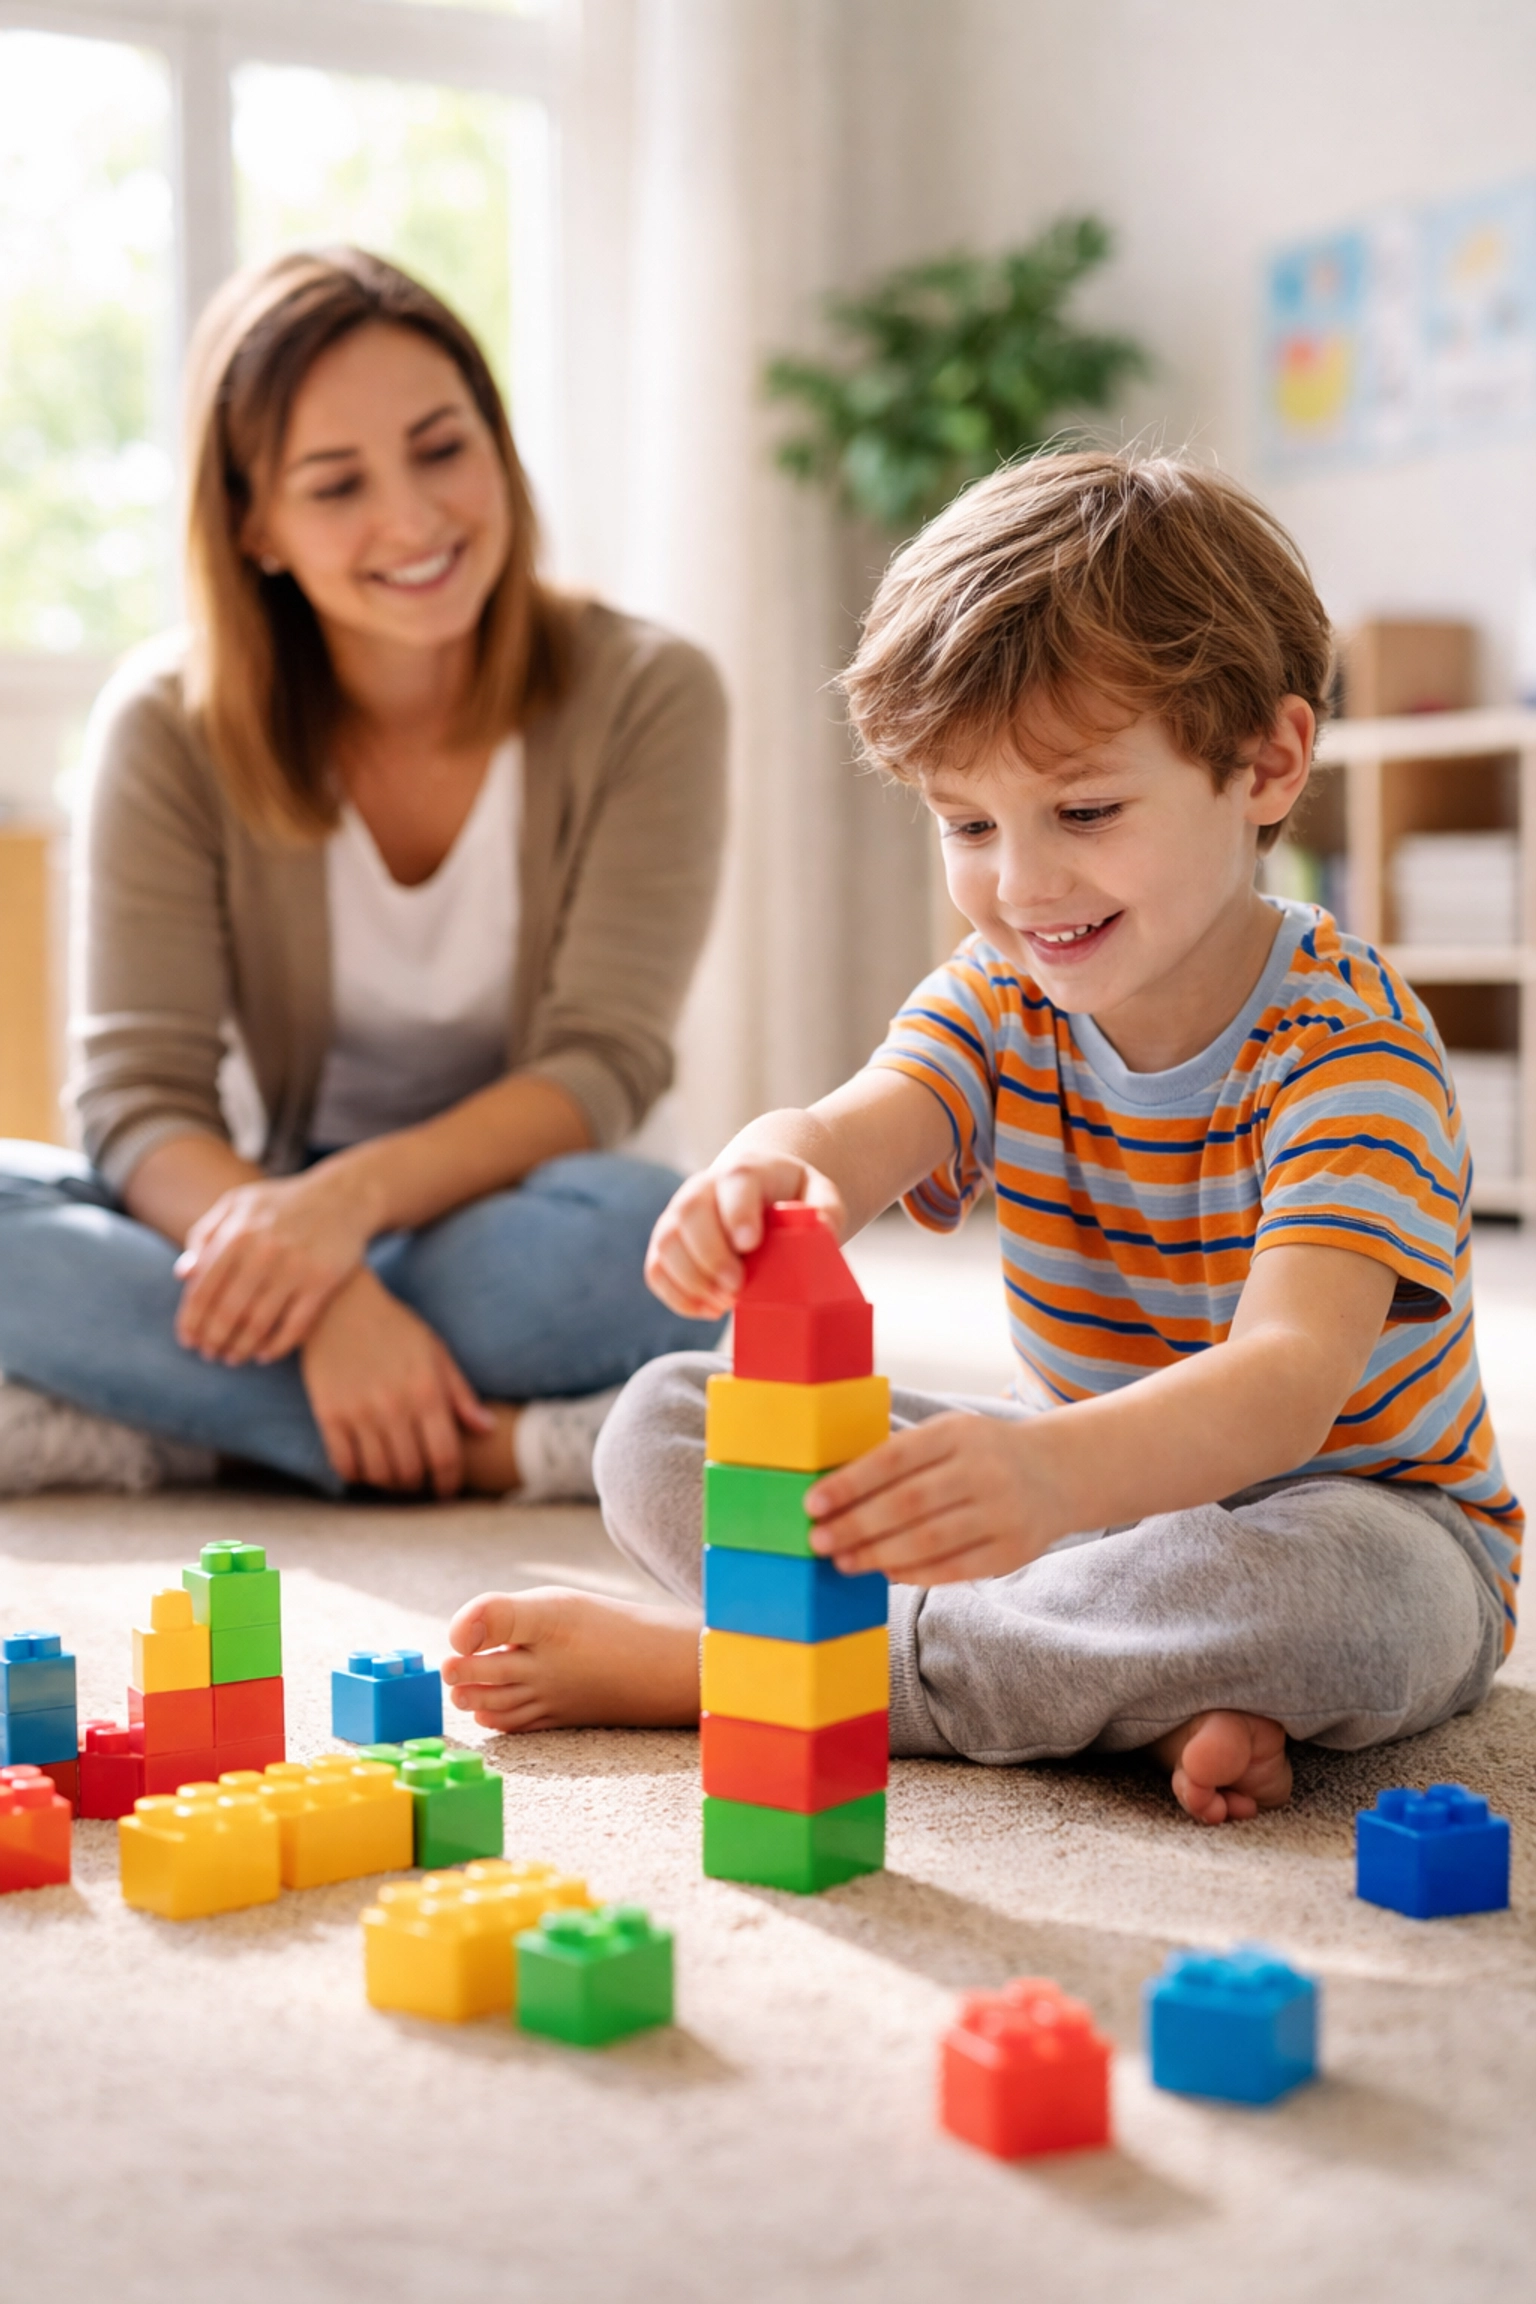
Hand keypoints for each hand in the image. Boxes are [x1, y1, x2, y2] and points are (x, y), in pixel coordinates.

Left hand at [174, 1165, 378, 1364]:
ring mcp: (296, 1267)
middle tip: (209, 1355)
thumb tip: (182, 1274)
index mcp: (237, 1232)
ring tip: (232, 1358)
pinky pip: (295, 1326)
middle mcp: (264, 1251)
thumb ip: (205, 1235)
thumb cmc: (281, 1204)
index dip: (191, 1321)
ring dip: (241, 1348)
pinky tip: (265, 1355)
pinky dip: (277, 1347)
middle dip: (213, 1339)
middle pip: (227, 1311)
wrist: (342, 1196)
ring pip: (259, 1323)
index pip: (203, 1289)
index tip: (187, 1341)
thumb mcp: (238, 1204)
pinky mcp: (323, 1281)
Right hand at [300, 1269, 493, 1494]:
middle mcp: (394, 1406)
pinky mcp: (329, 1414)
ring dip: (390, 1484)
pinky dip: (357, 1475)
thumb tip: (487, 1429)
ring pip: (379, 1474)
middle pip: (411, 1471)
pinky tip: (365, 1469)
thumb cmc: (394, 1327)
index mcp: (426, 1391)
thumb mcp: (436, 1352)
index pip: (445, 1456)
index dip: (449, 1482)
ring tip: (395, 1477)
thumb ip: (461, 1394)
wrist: (339, 1305)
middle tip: (420, 1483)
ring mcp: (359, 1412)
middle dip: (420, 1485)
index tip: (447, 1490)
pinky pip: (344, 1464)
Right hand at [644, 1152, 845, 1317]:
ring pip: (666, 1244)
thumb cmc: (789, 1195)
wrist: (758, 1189)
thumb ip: (826, 1206)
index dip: (737, 1214)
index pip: (734, 1183)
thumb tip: (823, 1228)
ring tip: (727, 1302)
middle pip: (689, 1214)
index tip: (750, 1245)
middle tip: (738, 1289)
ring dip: (692, 1281)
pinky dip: (679, 1297)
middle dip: (710, 1257)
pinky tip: (710, 1309)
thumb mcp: (817, 1191)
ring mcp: (678, 1215)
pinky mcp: (666, 1245)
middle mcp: (702, 1188)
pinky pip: (656, 1271)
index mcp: (744, 1170)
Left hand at [805, 1411, 1058, 1584]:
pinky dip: (914, 1573)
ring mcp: (1002, 1511)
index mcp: (958, 1432)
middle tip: (818, 1541)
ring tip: (843, 1562)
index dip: (850, 1482)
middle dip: (855, 1525)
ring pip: (928, 1540)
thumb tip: (834, 1493)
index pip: (894, 1457)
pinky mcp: (1013, 1550)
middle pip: (907, 1503)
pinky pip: (954, 1568)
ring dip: (877, 1555)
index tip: (812, 1503)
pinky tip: (886, 1572)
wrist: (1057, 1473)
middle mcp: (983, 1469)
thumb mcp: (948, 1436)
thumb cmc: (981, 1454)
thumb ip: (900, 1457)